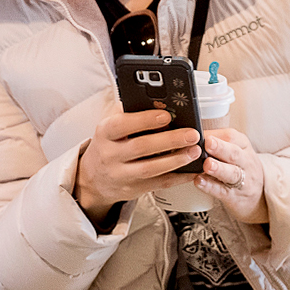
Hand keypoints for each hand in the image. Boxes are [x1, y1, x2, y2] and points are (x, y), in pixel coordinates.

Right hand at [75, 101, 201, 223]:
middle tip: (192, 134)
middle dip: (169, 140)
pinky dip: (178, 177)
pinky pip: (159, 184)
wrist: (95, 178)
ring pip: (150, 168)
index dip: (144, 120)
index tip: (166, 115)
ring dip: (176, 160)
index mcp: (105, 133)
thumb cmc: (110, 144)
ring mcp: (121, 175)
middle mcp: (110, 155)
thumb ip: (130, 111)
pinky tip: (192, 170)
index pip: (121, 124)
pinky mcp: (133, 189)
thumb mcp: (111, 125)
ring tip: (195, 151)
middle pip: (141, 147)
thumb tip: (159, 100)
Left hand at [195, 129, 268, 223]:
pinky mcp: (233, 196)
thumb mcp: (236, 150)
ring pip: (231, 173)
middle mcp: (245, 162)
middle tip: (208, 143)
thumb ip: (218, 142)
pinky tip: (199, 181)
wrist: (258, 194)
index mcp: (243, 146)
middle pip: (234, 153)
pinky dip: (210, 186)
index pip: (232, 137)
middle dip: (220, 148)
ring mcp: (242, 180)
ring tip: (207, 165)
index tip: (201, 133)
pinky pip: (222, 191)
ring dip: (218, 168)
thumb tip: (192, 135)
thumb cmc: (240, 167)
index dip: (216, 135)